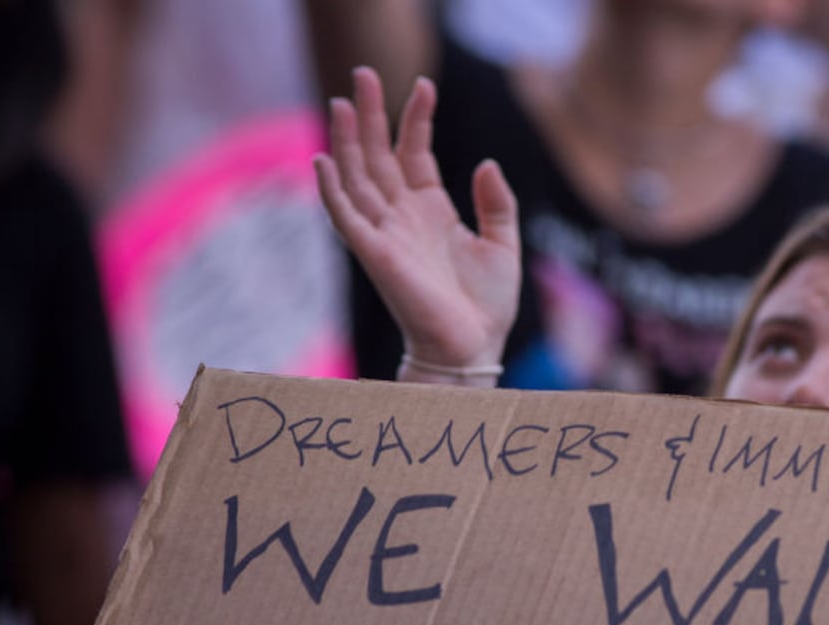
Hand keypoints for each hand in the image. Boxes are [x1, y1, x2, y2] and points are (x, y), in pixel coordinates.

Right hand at [315, 66, 520, 381]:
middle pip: (379, 155)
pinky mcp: (375, 256)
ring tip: (344, 102)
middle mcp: (403, 216)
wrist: (474, 347)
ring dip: (348, 141)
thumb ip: (496, 202)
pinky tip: (324, 159)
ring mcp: (386, 233)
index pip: (415, 152)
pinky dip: (333, 190)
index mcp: (431, 210)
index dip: (417, 118)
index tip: (424, 84)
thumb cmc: (486, 304)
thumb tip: (485, 163)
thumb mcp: (503, 243)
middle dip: (372, 115)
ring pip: (358, 177)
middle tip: (365, 73)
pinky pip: (346, 218)